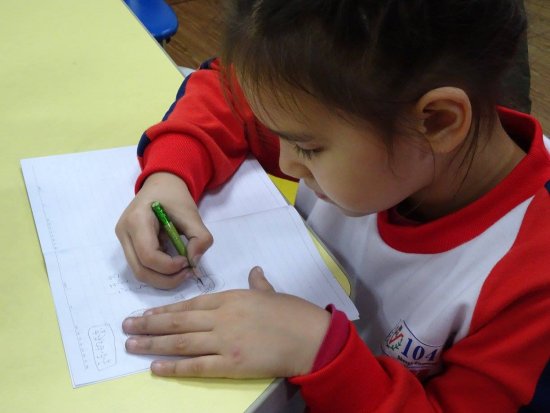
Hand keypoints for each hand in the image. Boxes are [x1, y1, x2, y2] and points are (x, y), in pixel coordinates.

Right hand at [115, 172, 212, 288]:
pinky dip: (159, 272)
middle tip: (188, 273)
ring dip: (163, 278)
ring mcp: (123, 240)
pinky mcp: (128, 246)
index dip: (170, 266)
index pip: (148, 255)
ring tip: (183, 270)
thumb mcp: (192, 213)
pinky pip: (141, 266)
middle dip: (167, 279)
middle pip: (140, 270)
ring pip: (139, 272)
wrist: (160, 185)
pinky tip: (174, 265)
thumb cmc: (174, 197)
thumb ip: (199, 237)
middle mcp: (124, 233)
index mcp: (136, 220)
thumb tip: (194, 262)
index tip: (187, 261)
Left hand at [122, 267, 330, 377]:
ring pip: (180, 341)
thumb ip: (258, 283)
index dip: (165, 310)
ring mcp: (223, 341)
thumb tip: (254, 271)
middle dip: (149, 324)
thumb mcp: (271, 293)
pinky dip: (174, 367)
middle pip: (178, 321)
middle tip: (126, 326)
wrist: (309, 336)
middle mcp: (221, 317)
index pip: (190, 304)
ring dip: (153, 343)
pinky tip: (155, 368)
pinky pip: (196, 366)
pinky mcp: (230, 363)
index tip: (146, 312)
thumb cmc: (292, 313)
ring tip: (131, 345)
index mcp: (230, 298)